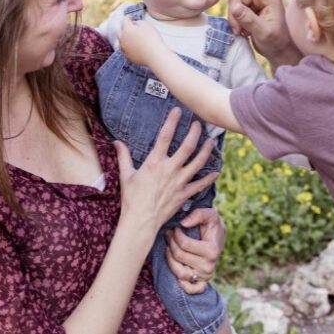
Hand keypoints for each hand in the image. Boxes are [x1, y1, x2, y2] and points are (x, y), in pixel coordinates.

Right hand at [114, 109, 216, 229]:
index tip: (178, 111)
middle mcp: (169, 169)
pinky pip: (200, 184)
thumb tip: (116, 142)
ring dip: (206, 151)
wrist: (140, 221)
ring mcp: (179, 182)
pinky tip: (216, 172)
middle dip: (195, 133)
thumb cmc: (131, 199)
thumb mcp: (126, 175)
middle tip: (199, 124)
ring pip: (198, 163)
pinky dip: (209, 178)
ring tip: (211, 141)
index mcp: (154, 162)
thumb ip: (123, 156)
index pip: (165, 137)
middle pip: (187, 147)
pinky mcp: (184, 194)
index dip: (172, 122)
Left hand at [119, 17, 165, 67]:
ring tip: (131, 37)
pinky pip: (125, 49)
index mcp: (127, 29)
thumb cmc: (152, 38)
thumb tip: (134, 24)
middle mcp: (122, 38)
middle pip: (121, 31)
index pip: (125, 20)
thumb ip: (138, 22)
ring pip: (121, 41)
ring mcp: (123, 48)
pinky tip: (134, 46)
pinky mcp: (127, 56)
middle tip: (130, 27)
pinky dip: (128, 46)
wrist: (154, 55)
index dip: (128, 17)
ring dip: (125, 38)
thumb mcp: (146, 24)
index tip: (130, 17)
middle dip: (125, 28)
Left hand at [166, 208, 226, 293]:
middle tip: (169, 234)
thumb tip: (183, 223)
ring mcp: (205, 276)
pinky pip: (190, 289)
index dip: (175, 234)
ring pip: (180, 273)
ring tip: (168, 247)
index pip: (184, 244)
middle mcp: (209, 266)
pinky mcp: (201, 282)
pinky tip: (176, 271)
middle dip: (171, 243)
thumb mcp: (210, 214)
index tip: (175, 227)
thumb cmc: (212, 225)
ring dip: (170, 259)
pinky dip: (182, 284)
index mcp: (212, 250)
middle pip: (180, 257)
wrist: (218, 237)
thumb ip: (198, 214)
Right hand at [219, 0, 301, 67]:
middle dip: (235, 14)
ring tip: (243, 32)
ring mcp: (256, 0)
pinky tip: (243, 30)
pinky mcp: (250, 6)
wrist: (278, 50)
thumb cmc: (275, 41)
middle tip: (239, 30)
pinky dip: (235, 21)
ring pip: (234, 3)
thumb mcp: (263, 32)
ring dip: (235, 19)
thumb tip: (235, 7)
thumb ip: (249, 19)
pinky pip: (235, 8)